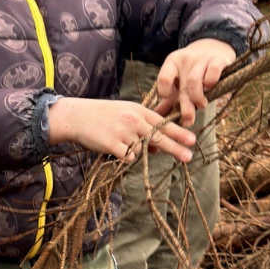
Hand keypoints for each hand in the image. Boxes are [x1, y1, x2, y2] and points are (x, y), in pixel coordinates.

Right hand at [47, 97, 196, 162]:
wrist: (77, 116)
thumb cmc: (103, 115)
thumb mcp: (126, 114)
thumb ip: (143, 127)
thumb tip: (157, 148)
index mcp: (139, 111)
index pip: (163, 123)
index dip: (179, 133)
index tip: (192, 140)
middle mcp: (134, 121)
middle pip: (159, 138)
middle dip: (176, 148)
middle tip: (188, 157)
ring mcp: (124, 133)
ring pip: (140, 151)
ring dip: (133, 150)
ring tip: (117, 139)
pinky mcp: (113, 145)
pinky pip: (127, 157)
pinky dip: (123, 156)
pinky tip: (112, 146)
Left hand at [154, 39, 236, 126]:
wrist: (214, 45)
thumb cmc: (192, 67)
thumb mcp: (178, 77)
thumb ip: (169, 97)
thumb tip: (156, 116)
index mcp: (172, 62)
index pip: (163, 79)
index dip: (165, 93)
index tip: (172, 102)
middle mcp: (186, 59)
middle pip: (182, 86)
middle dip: (185, 107)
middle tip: (188, 121)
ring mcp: (202, 59)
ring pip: (194, 80)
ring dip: (197, 97)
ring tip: (201, 105)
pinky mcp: (218, 60)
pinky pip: (213, 71)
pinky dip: (211, 82)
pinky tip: (211, 88)